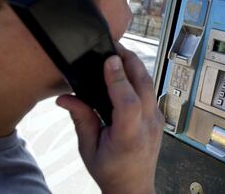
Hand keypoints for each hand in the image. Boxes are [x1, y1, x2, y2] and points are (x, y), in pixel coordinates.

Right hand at [56, 42, 164, 193]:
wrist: (134, 186)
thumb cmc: (111, 171)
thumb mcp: (89, 149)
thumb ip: (81, 120)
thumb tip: (66, 97)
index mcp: (129, 138)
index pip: (129, 103)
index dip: (119, 80)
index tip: (110, 59)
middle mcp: (148, 126)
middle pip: (145, 86)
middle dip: (131, 61)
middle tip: (115, 45)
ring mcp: (156, 120)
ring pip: (150, 86)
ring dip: (136, 67)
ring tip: (120, 53)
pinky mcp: (158, 117)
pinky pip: (150, 92)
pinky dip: (139, 77)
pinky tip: (128, 71)